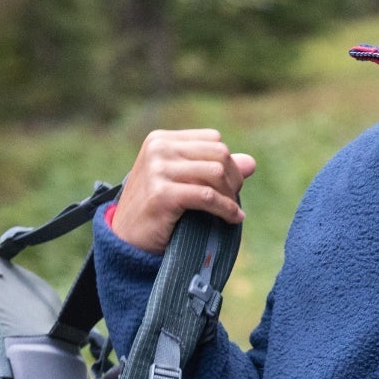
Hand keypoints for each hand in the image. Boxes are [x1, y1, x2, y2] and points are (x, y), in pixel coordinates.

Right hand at [112, 129, 255, 254]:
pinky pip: (207, 196)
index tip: (228, 186)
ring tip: (232, 211)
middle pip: (218, 153)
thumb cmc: (155, 209)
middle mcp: (158, 149)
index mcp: (161, 140)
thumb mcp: (182, 181)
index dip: (227, 162)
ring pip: (216, 173)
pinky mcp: (162, 194)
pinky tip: (232, 219)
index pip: (213, 140)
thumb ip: (213, 168)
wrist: (126, 239)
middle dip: (233, 178)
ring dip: (230, 195)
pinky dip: (225, 209)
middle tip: (233, 200)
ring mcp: (158, 170)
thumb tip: (251, 163)